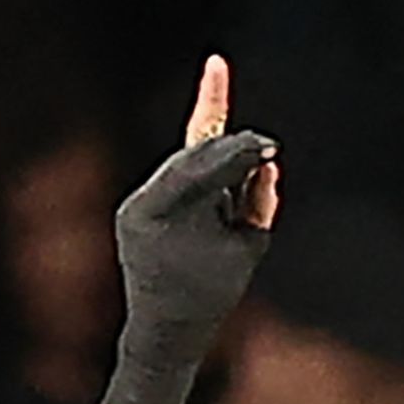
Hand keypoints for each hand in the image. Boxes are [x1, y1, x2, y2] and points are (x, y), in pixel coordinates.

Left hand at [104, 56, 282, 403]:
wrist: (163, 335)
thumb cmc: (211, 296)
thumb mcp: (247, 247)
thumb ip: (258, 202)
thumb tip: (264, 164)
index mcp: (166, 213)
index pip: (208, 164)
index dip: (241, 147)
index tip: (270, 142)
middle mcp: (142, 204)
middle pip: (191, 154)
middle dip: (216, 128)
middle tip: (215, 68)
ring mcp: (133, 208)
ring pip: (181, 165)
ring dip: (208, 151)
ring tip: (219, 108)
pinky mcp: (134, 215)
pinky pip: (172, 184)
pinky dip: (198, 176)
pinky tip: (214, 165)